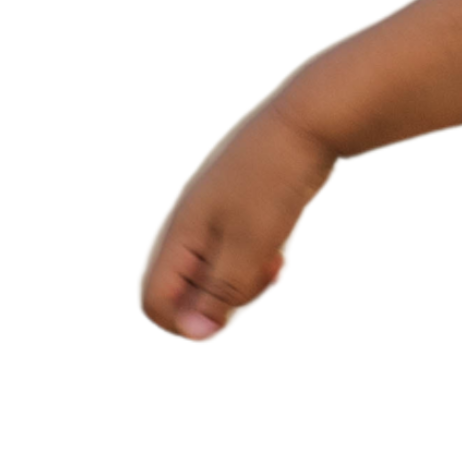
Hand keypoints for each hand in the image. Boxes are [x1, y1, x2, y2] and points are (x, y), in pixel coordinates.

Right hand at [134, 101, 337, 346]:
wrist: (305, 127)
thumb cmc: (274, 183)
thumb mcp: (249, 245)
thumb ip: (220, 290)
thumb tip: (195, 333)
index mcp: (180, 237)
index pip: (156, 303)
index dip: (186, 324)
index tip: (228, 320)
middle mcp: (190, 233)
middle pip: (188, 296)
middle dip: (221, 305)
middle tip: (258, 286)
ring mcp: (215, 225)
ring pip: (217, 282)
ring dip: (244, 288)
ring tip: (273, 269)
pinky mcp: (241, 221)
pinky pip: (238, 262)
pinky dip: (256, 270)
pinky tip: (279, 260)